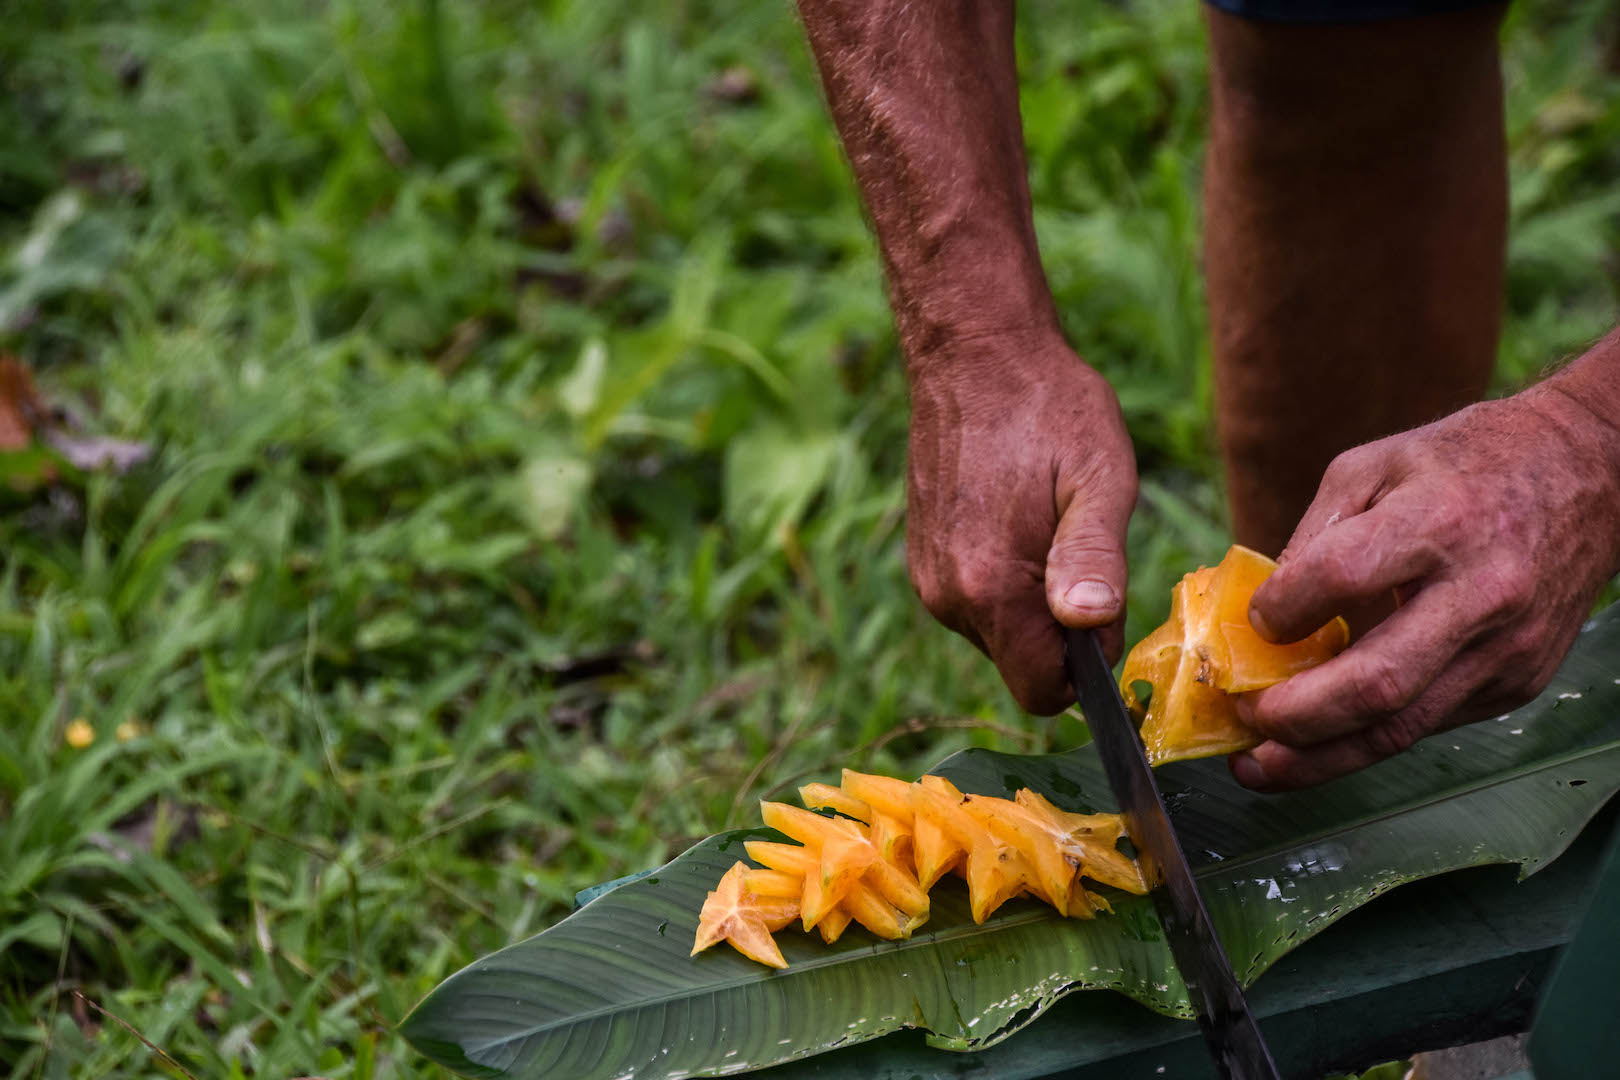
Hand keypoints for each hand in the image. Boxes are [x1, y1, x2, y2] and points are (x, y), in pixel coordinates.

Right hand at [906, 334, 1136, 713]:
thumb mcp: (1100, 477)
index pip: (1042, 692)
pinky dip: (1006, 582)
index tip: (1106, 610)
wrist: (976, 355)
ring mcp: (930, 579)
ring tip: (1049, 525)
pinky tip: (1018, 520)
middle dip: (1062, 633)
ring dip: (1035, 604)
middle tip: (1082, 550)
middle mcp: (949, 596)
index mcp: (991, 587)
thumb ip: (1096, 557)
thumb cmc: (1050, 409)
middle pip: (1021, 664)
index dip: (1086, 671)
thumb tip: (1089, 625)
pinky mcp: (923, 560)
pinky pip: (976, 603)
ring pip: (999, 635)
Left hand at [1230, 388, 1619, 790]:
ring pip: (1401, 729)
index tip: (1255, 622)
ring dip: (1319, 759)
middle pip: (1375, 682)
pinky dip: (1365, 738)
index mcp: (1439, 521)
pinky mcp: (1518, 682)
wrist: (1588, 474)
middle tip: (1241, 720)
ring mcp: (1506, 648)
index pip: (1343, 575)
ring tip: (1258, 767)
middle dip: (1293, 717)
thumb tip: (1259, 616)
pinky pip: (1427, 724)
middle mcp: (1481, 593)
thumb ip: (1313, 537)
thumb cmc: (1464, 464)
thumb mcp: (1374, 466)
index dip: (1285, 608)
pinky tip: (1319, 740)